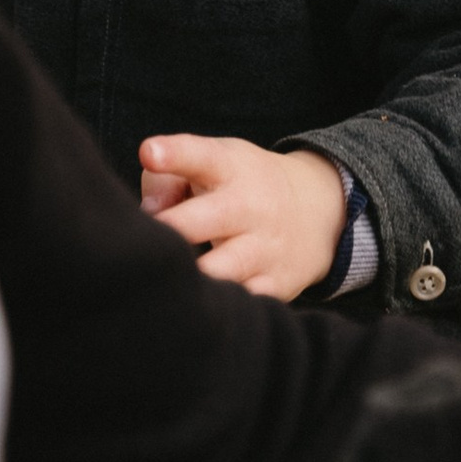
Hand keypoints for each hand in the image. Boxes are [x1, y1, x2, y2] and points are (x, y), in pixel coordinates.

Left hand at [140, 132, 347, 299]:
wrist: (319, 212)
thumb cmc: (240, 186)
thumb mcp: (213, 164)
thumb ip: (166, 179)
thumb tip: (147, 215)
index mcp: (229, 168)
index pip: (201, 156)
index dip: (173, 155)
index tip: (149, 153)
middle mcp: (249, 206)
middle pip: (203, 220)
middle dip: (171, 229)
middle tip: (141, 241)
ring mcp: (264, 248)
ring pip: (222, 270)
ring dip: (192, 276)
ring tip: (167, 279)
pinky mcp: (275, 285)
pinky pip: (243, 303)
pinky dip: (220, 307)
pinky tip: (197, 308)